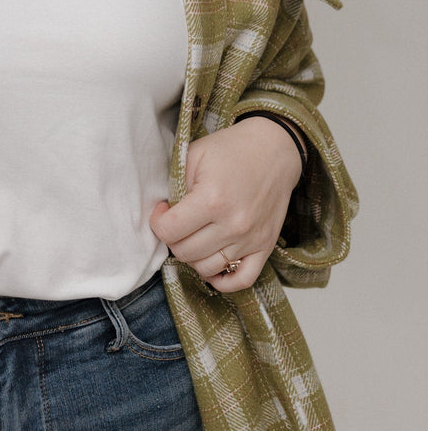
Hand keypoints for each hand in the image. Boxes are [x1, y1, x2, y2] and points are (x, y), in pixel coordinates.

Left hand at [149, 116, 303, 290]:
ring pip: (207, 269)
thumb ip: (175, 184)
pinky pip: (242, 279)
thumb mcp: (194, 155)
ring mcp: (251, 239)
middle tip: (176, 222)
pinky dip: (222, 280)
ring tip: (192, 236)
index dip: (157, 222)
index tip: (162, 210)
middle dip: (172, 239)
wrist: (273, 150)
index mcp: (212, 199)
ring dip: (192, 257)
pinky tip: (210, 265)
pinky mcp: (265, 247)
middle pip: (185, 253)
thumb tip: (163, 212)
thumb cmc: (231, 150)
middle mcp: (233, 225)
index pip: (169, 231)